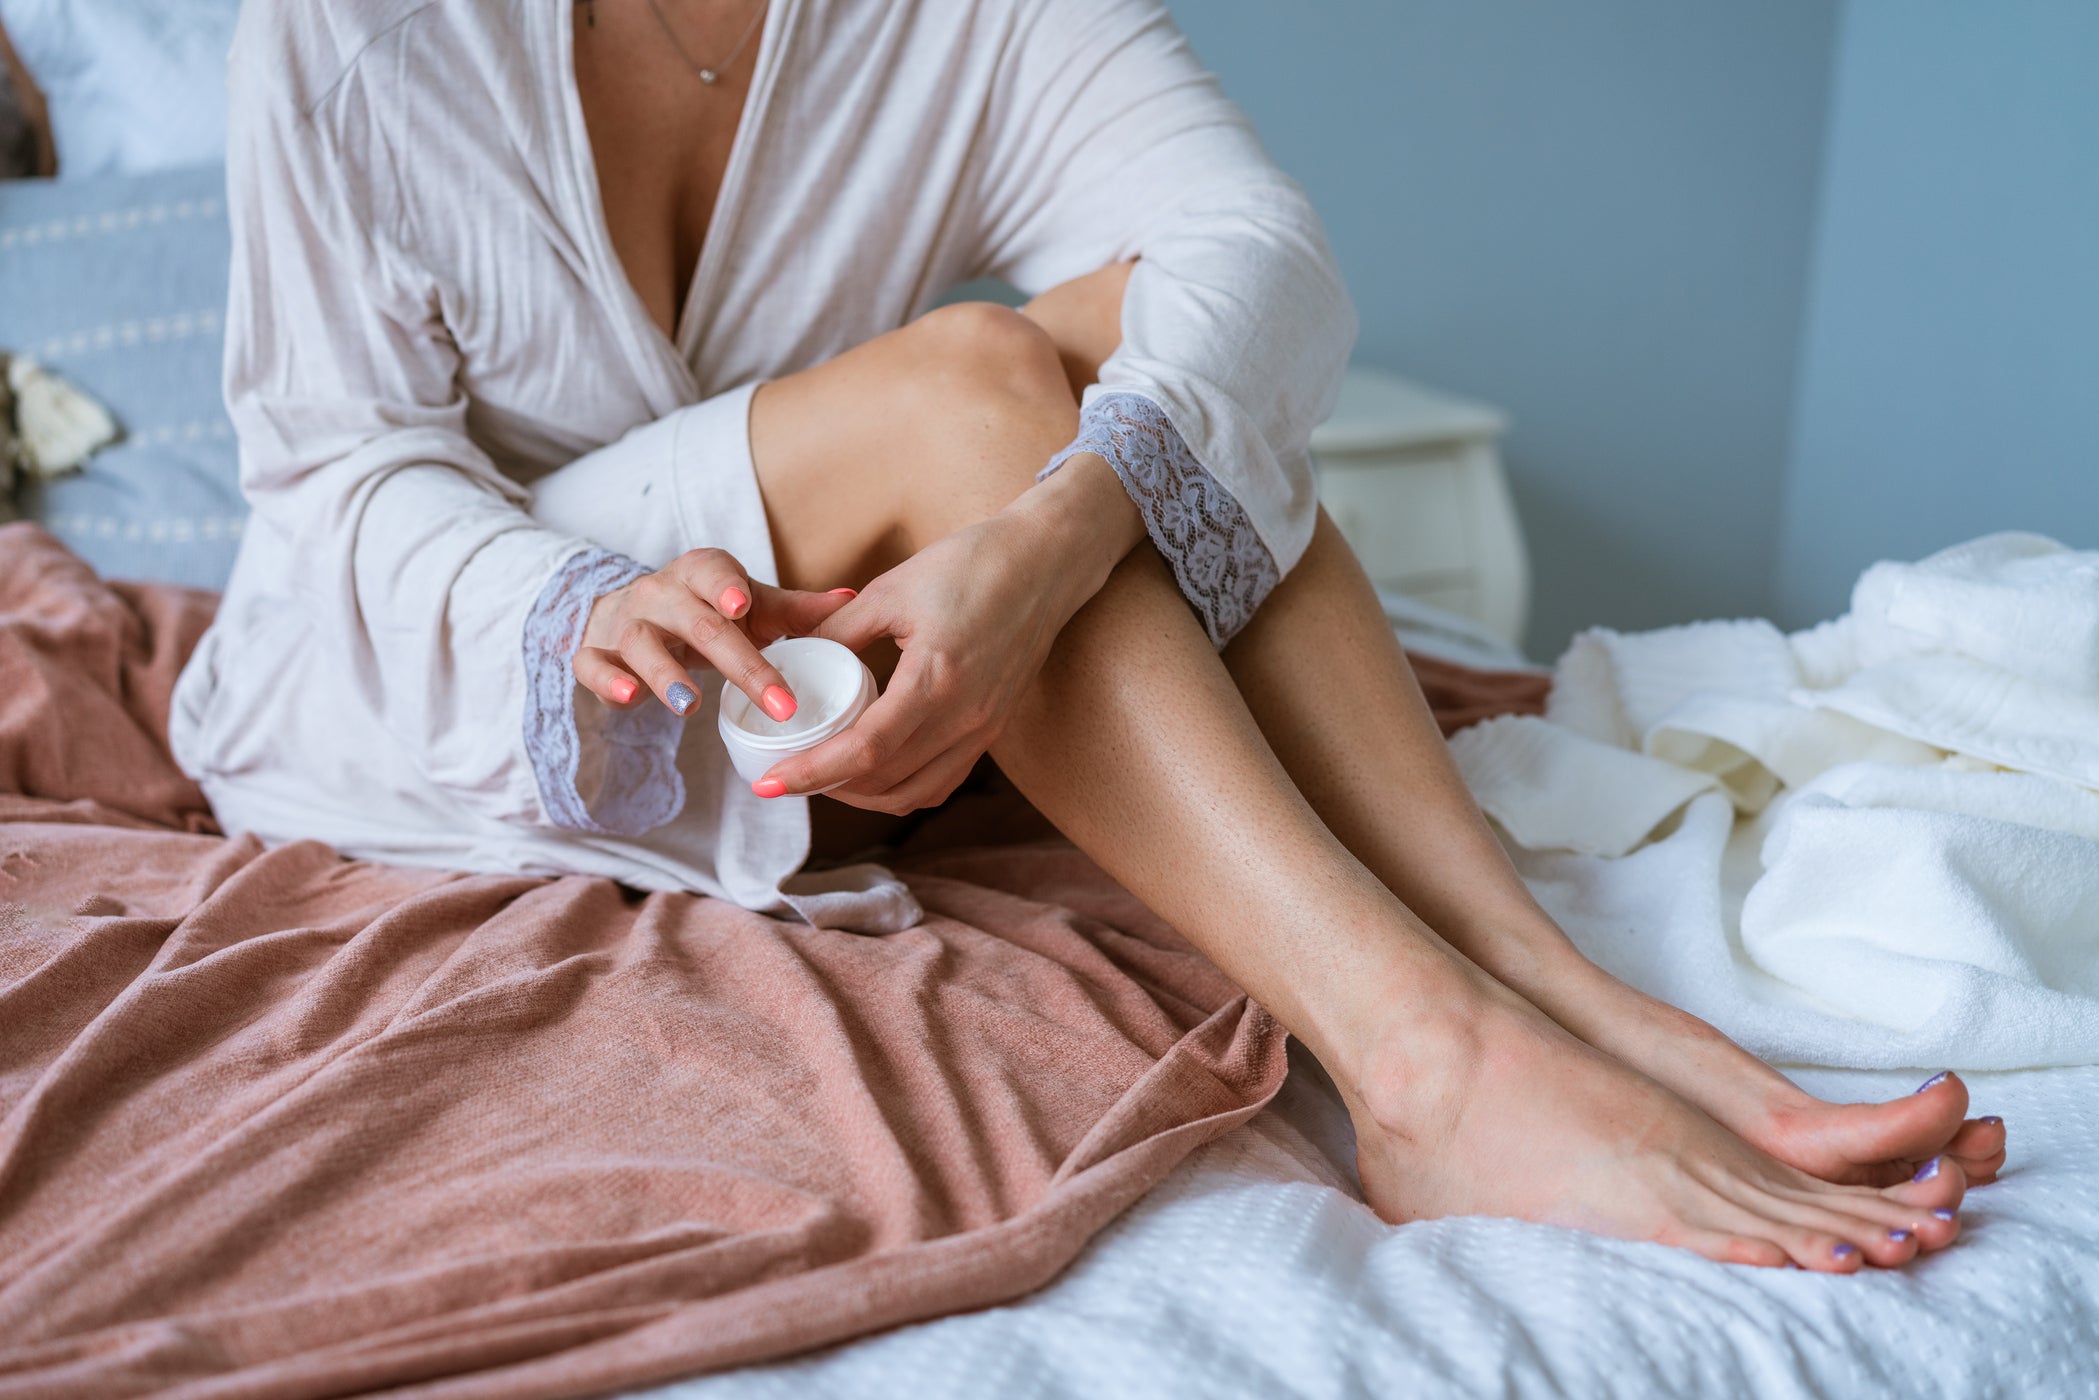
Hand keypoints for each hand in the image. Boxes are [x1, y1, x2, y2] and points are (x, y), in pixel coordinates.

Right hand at [572, 548, 852, 718]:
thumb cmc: (709, 611)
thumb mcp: (753, 607)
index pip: (714, 572)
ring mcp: (626, 623)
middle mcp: (661, 593)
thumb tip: (852, 599)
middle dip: (740, 666)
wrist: (637, 613)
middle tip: (777, 703)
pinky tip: (628, 699)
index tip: (744, 607)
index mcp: (702, 574)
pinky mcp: (598, 652)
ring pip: (641, 644)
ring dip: (665, 676)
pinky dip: (607, 682)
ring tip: (691, 707)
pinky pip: (593, 664)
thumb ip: (798, 609)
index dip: (727, 586)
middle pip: (698, 625)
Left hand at [753, 454, 1144, 810]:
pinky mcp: (992, 727)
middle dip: (827, 788)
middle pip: (885, 782)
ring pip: (915, 792)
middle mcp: (965, 717)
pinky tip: (876, 769)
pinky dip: (903, 787)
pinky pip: (943, 779)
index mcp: (936, 680)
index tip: (769, 783)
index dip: (812, 773)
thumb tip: (791, 654)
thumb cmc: (973, 565)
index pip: (864, 751)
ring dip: (865, 795)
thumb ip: (839, 629)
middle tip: (785, 776)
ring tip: (826, 777)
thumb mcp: (892, 589)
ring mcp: (983, 728)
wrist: (1047, 563)